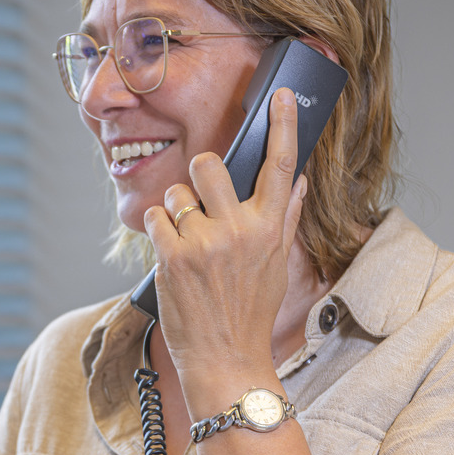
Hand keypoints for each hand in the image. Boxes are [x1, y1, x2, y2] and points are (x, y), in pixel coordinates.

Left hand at [143, 87, 307, 413]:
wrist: (224, 357)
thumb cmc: (249, 312)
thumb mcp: (276, 265)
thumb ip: (283, 218)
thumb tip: (298, 180)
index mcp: (269, 229)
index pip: (281, 166)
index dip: (283, 125)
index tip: (282, 96)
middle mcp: (240, 230)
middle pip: (210, 165)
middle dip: (198, 175)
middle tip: (199, 200)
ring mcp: (205, 242)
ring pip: (177, 193)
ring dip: (175, 210)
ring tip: (186, 242)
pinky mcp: (173, 256)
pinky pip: (155, 218)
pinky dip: (158, 230)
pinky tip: (171, 253)